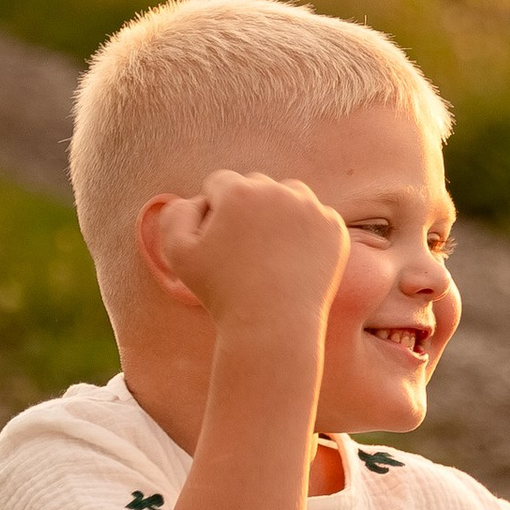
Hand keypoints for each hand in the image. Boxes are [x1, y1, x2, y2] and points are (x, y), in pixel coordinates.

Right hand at [141, 171, 350, 343]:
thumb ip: (175, 213)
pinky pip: (314, 217)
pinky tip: (293, 260)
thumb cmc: (222, 292)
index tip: (219, 244)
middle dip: (246, 209)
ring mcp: (311, 208)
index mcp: (238, 191)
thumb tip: (198, 198)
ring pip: (287, 195)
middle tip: (245, 252)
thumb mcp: (178, 253)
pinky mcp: (334, 228)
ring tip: (268, 251)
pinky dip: (305, 233)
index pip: (218, 183)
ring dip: (277, 213)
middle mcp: (278, 191)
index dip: (213, 214)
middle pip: (254, 185)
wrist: (274, 326)